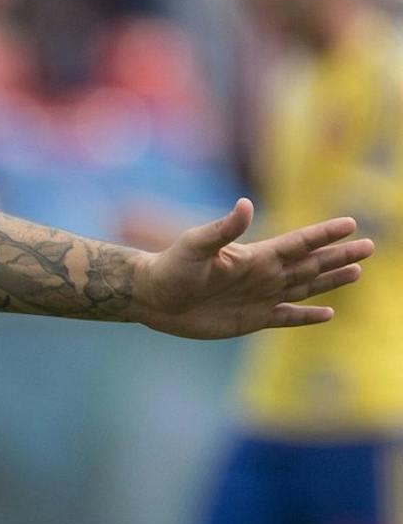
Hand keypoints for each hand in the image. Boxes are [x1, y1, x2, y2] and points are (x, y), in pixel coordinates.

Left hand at [133, 199, 372, 339]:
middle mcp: (263, 275)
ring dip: (330, 281)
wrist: (153, 298)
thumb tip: (245, 204)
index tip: (350, 223)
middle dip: (339, 255)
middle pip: (310, 264)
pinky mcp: (251, 319)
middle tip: (370, 246)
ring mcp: (259, 297)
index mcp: (255, 256)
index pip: (298, 243)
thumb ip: (223, 228)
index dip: (323, 235)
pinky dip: (307, 317)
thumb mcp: (195, 245)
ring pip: (304, 288)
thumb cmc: (171, 268)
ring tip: (357, 271)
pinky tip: (327, 314)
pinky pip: (286, 317)